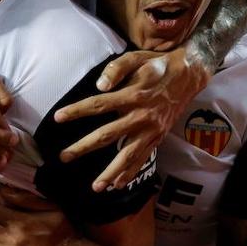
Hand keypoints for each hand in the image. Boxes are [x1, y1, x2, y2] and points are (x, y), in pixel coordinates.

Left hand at [55, 45, 210, 190]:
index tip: (58, 118)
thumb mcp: (135, 58)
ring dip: (110, 172)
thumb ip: (115, 69)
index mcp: (132, 95)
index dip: (77, 111)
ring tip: (95, 187)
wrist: (189, 75)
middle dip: (84, 147)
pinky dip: (130, 173)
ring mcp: (151, 130)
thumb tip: (98, 86)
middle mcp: (141, 116)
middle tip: (64, 156)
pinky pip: (142, 159)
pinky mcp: (158, 137)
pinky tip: (117, 184)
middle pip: (108, 135)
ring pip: (127, 155)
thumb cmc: (157, 65)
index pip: (98, 105)